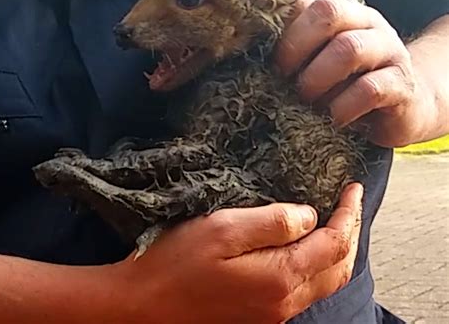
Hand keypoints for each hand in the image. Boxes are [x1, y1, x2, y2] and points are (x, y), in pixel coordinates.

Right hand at [112, 183, 362, 323]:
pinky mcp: (260, 315)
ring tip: (336, 221)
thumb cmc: (177, 262)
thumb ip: (271, 222)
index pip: (334, 243)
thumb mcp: (222, 229)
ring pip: (324, 282)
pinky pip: (304, 289)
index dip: (348, 213)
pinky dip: (318, 265)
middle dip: (350, 232)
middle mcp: (284, 302)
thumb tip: (308, 215)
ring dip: (337, 250)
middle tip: (348, 202)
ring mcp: (273, 313)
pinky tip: (306, 247)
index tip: (352, 187)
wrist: (145, 306)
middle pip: (338, 268)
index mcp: (280, 277)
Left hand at [275, 0, 423, 146]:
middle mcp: (366, 21)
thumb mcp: (317, 62)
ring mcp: (388, 49)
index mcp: (340, 11)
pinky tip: (332, 119)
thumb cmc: (346, 83)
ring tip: (305, 101)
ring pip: (349, 48)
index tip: (267, 61)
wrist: (402, 104)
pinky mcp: (401, 83)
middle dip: (295, 48)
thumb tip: (249, 59)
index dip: (280, 30)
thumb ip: (294, 51)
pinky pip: (369, 89)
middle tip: (283, 78)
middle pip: (329, 12)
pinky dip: (341, 107)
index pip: (305, 0)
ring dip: (317, 79)